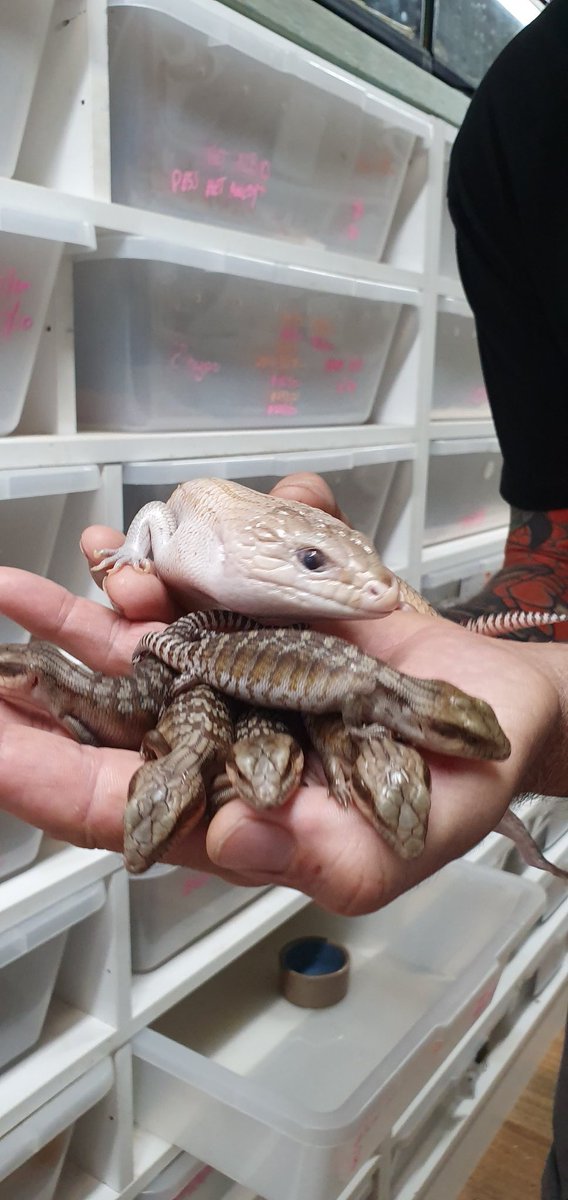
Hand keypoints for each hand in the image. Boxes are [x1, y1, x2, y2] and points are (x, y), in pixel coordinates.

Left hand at [0, 474, 562, 913]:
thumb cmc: (455, 790)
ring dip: (109, 592)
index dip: (35, 770)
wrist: (500, 706)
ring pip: (147, 632)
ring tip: (101, 545)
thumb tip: (234, 835)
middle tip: (0, 608)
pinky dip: (205, 542)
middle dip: (40, 661)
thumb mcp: (403, 842)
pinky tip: (195, 518)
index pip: (106, 799)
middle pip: (102, 706)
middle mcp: (214, 733)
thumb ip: (326, 857)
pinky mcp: (269, 615)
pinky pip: (217, 575)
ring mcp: (236, 668)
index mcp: (227, 806)